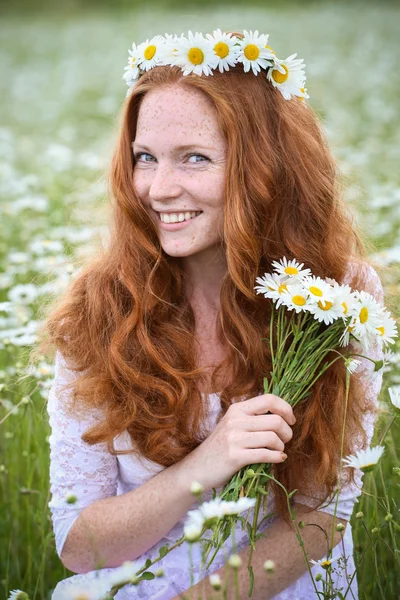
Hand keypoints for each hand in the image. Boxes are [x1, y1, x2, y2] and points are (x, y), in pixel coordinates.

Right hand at [180, 393, 295, 491]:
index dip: (286, 408)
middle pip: (276, 420)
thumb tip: (283, 415)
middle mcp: (235, 420)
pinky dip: (277, 457)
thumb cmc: (220, 447)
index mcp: (237, 409)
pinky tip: (277, 458)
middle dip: (287, 432)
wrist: (197, 468)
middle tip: (285, 440)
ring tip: (278, 450)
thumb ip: (252, 418)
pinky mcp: (235, 456)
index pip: (269, 399)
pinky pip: (266, 454)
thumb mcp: (233, 424)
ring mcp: (234, 438)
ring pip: (273, 438)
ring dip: (281, 446)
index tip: (291, 420)